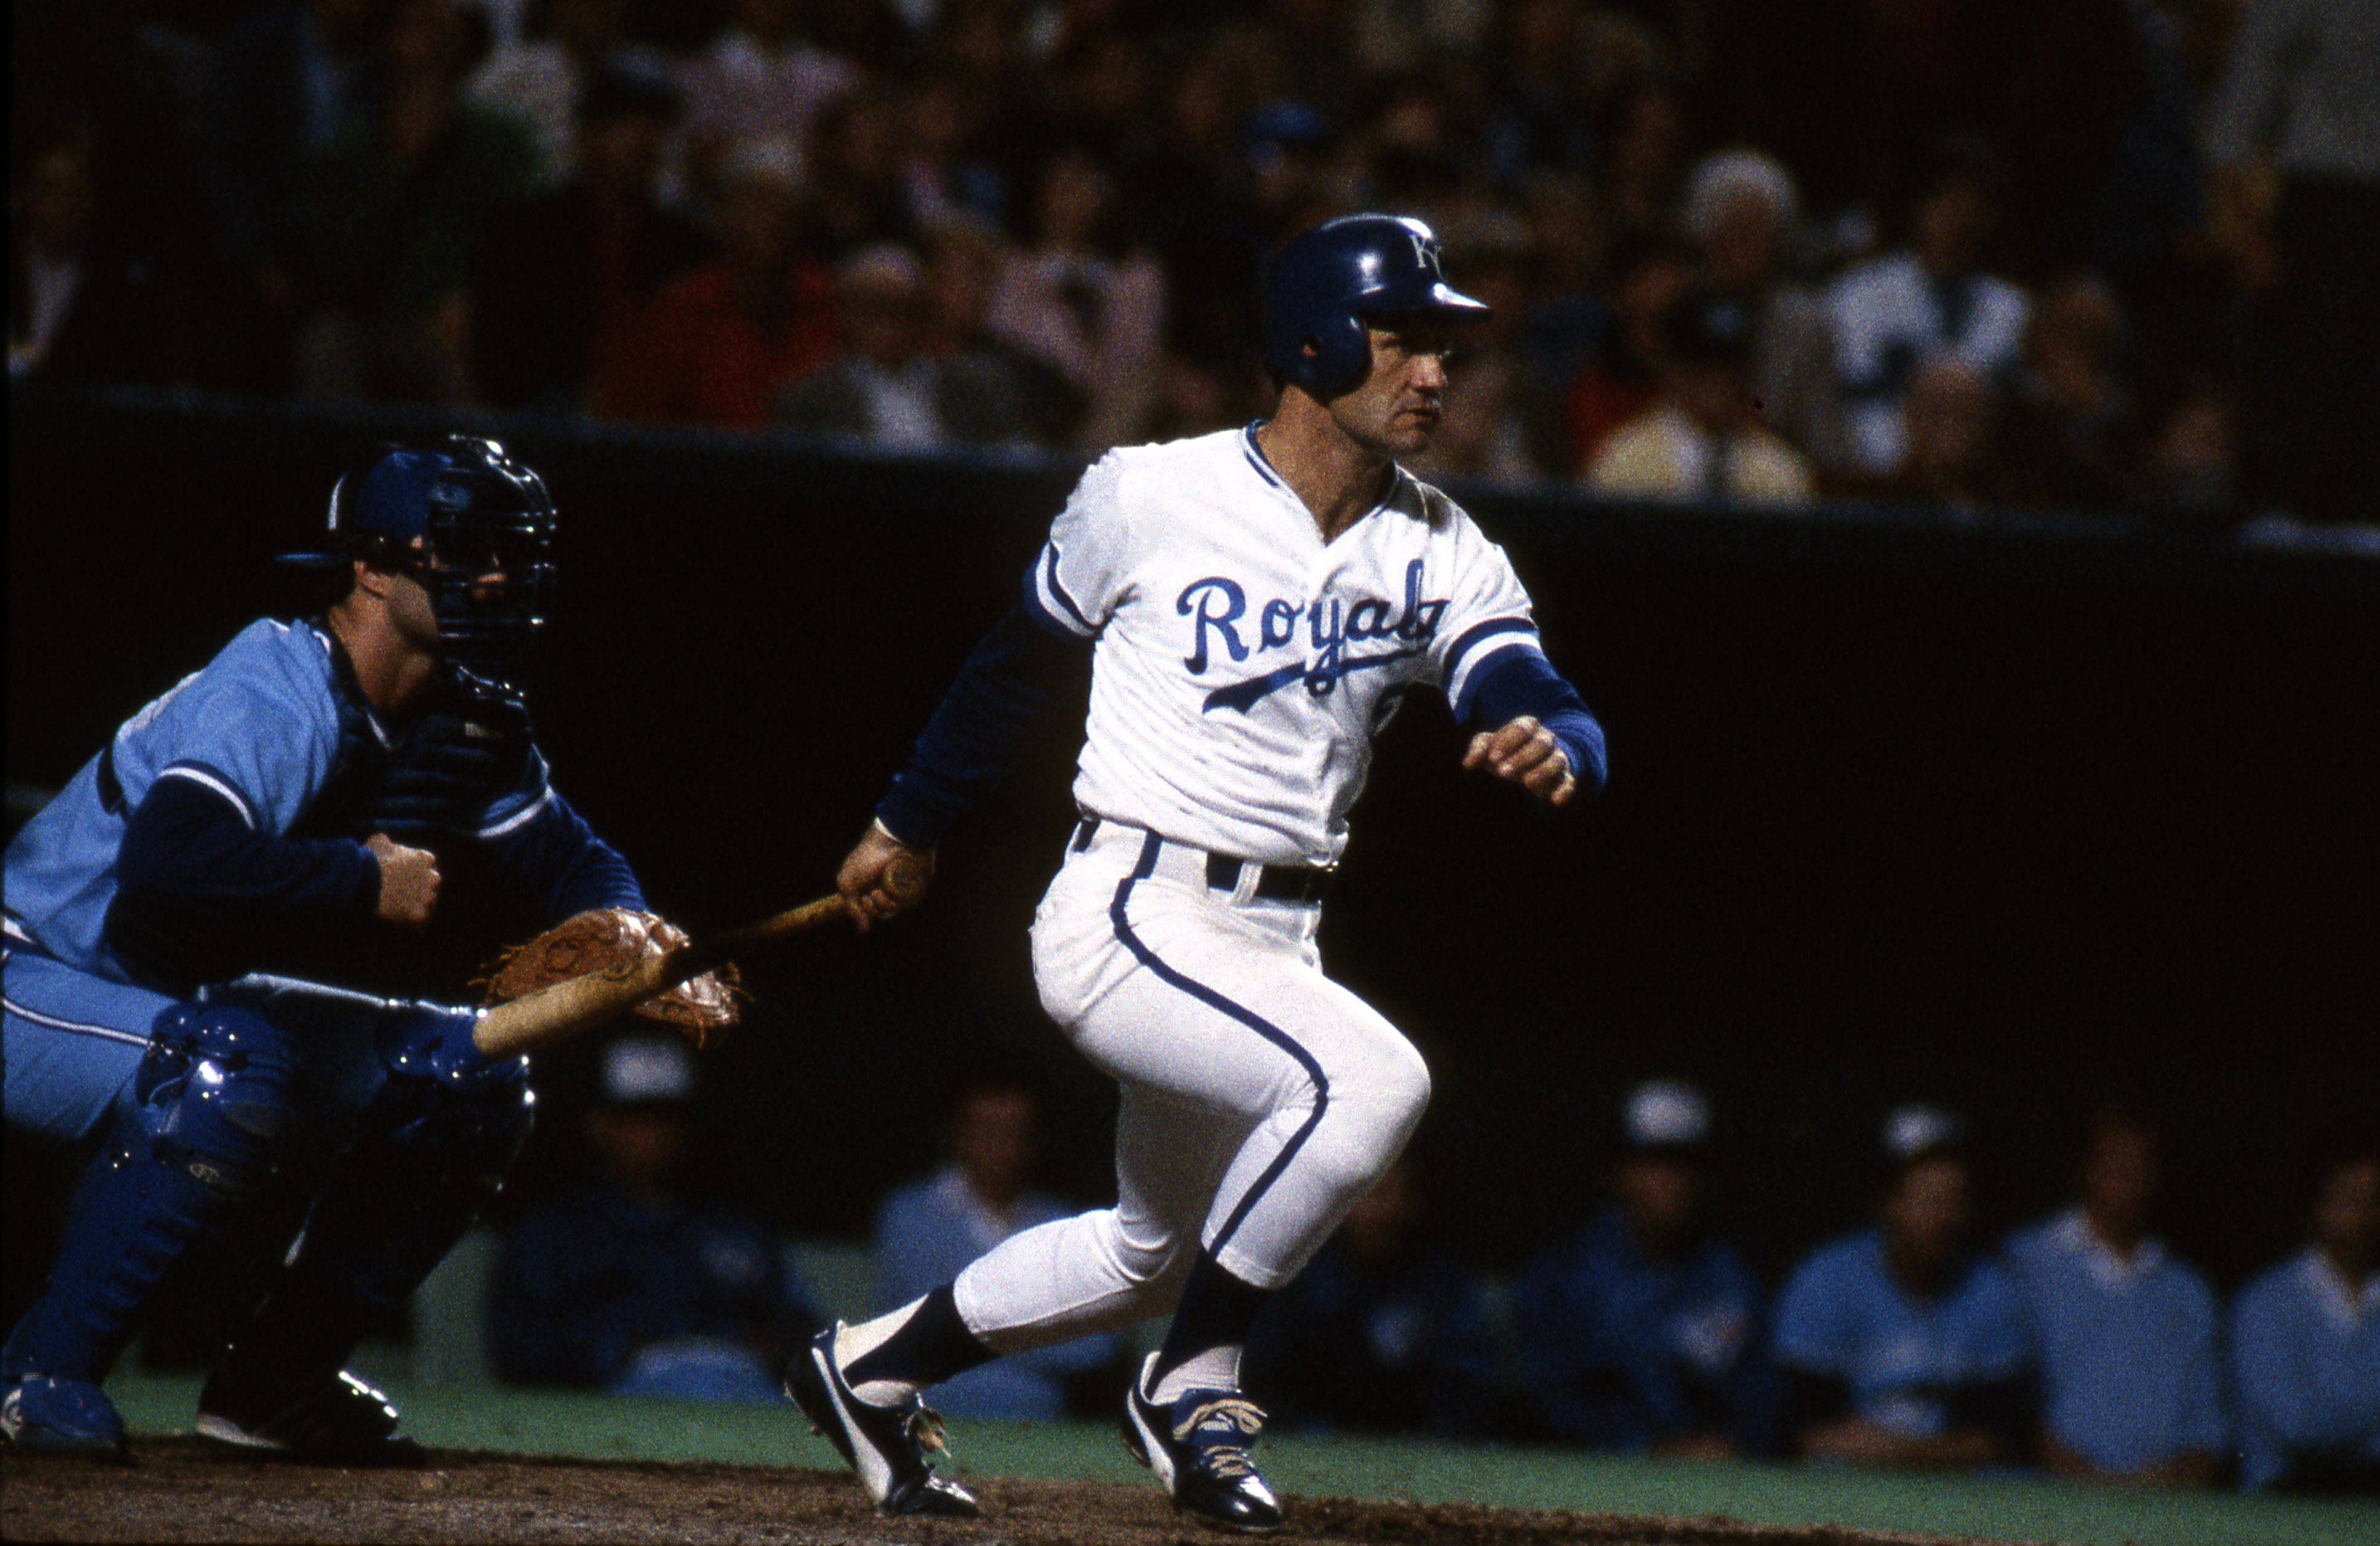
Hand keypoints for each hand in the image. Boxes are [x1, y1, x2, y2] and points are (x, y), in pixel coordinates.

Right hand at [367, 832, 440, 928]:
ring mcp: (426, 897)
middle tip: (406, 891)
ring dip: (419, 904)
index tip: (406, 872)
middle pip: (432, 882)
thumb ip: (386, 840)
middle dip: (422, 885)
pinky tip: (405, 926)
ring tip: (404, 908)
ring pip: (429, 903)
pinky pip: (420, 923)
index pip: (428, 862)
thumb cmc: (370, 859)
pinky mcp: (418, 915)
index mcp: (425, 858)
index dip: (416, 868)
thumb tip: (384, 840)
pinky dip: (414, 925)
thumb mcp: (377, 841)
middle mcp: (431, 877)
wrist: (363, 880)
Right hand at [835, 823, 934, 933]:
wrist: (891, 840)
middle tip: (869, 895)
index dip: (863, 910)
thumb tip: (864, 931)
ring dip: (882, 905)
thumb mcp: (848, 883)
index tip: (861, 901)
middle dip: (871, 908)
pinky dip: (896, 902)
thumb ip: (853, 908)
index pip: (867, 908)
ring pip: (892, 910)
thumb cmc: (867, 858)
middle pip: (879, 912)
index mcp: (870, 884)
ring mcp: (902, 888)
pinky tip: (890, 891)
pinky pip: (907, 904)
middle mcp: (886, 887)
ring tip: (878, 892)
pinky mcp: (916, 887)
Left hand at [1461, 715, 1576, 805]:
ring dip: (1542, 772)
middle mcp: (1546, 739)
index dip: (1507, 742)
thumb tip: (1468, 763)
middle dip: (1522, 758)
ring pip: (1556, 761)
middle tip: (1503, 772)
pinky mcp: (1564, 777)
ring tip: (1526, 783)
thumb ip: (1478, 749)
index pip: (1521, 729)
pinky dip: (1565, 791)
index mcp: (1528, 726)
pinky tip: (1554, 801)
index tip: (1493, 758)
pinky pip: (1569, 782)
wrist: (1529, 760)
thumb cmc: (1506, 750)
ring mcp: (1557, 757)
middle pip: (1541, 744)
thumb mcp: (1489, 745)